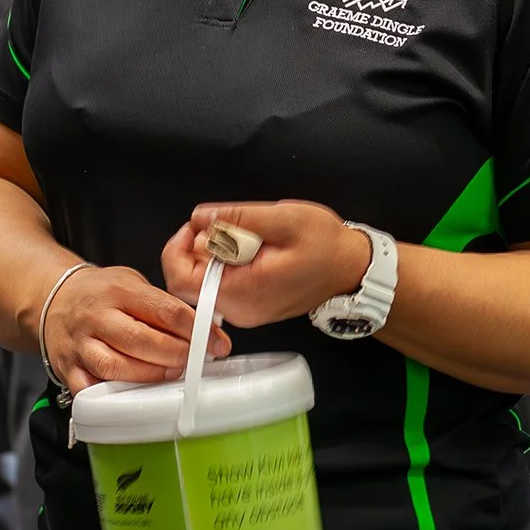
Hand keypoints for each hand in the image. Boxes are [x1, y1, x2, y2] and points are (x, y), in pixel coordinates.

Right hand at [40, 264, 231, 394]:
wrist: (54, 298)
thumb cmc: (102, 292)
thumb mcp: (133, 283)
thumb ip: (162, 305)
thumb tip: (203, 331)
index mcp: (120, 290)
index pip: (166, 311)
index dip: (197, 331)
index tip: (217, 344)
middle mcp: (99, 316)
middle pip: (143, 341)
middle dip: (177, 355)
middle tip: (195, 362)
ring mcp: (81, 344)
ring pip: (117, 367)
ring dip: (150, 376)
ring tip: (170, 374)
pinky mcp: (68, 368)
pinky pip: (89, 389)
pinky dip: (111, 397)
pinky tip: (131, 396)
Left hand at [162, 201, 370, 328]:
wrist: (352, 269)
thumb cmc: (325, 245)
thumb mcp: (283, 219)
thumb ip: (237, 218)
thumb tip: (199, 218)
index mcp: (243, 291)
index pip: (181, 281)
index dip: (177, 249)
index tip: (196, 225)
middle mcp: (240, 309)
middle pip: (190, 281)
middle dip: (199, 246)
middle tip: (225, 223)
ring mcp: (246, 311)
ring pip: (206, 281)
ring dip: (215, 252)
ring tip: (245, 233)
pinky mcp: (251, 305)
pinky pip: (223, 283)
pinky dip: (227, 261)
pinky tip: (251, 246)